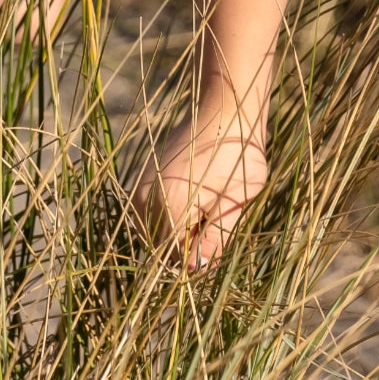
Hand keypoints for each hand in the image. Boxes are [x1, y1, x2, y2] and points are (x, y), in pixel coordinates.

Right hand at [140, 117, 267, 268]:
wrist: (225, 110)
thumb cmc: (239, 153)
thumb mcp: (237, 199)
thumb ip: (215, 237)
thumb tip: (197, 270)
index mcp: (169, 207)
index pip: (177, 259)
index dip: (200, 259)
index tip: (221, 240)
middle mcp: (145, 201)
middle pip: (163, 248)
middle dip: (189, 244)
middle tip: (217, 216)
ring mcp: (139, 191)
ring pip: (158, 233)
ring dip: (181, 230)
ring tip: (209, 203)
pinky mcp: (142, 183)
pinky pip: (153, 216)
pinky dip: (173, 215)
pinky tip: (197, 194)